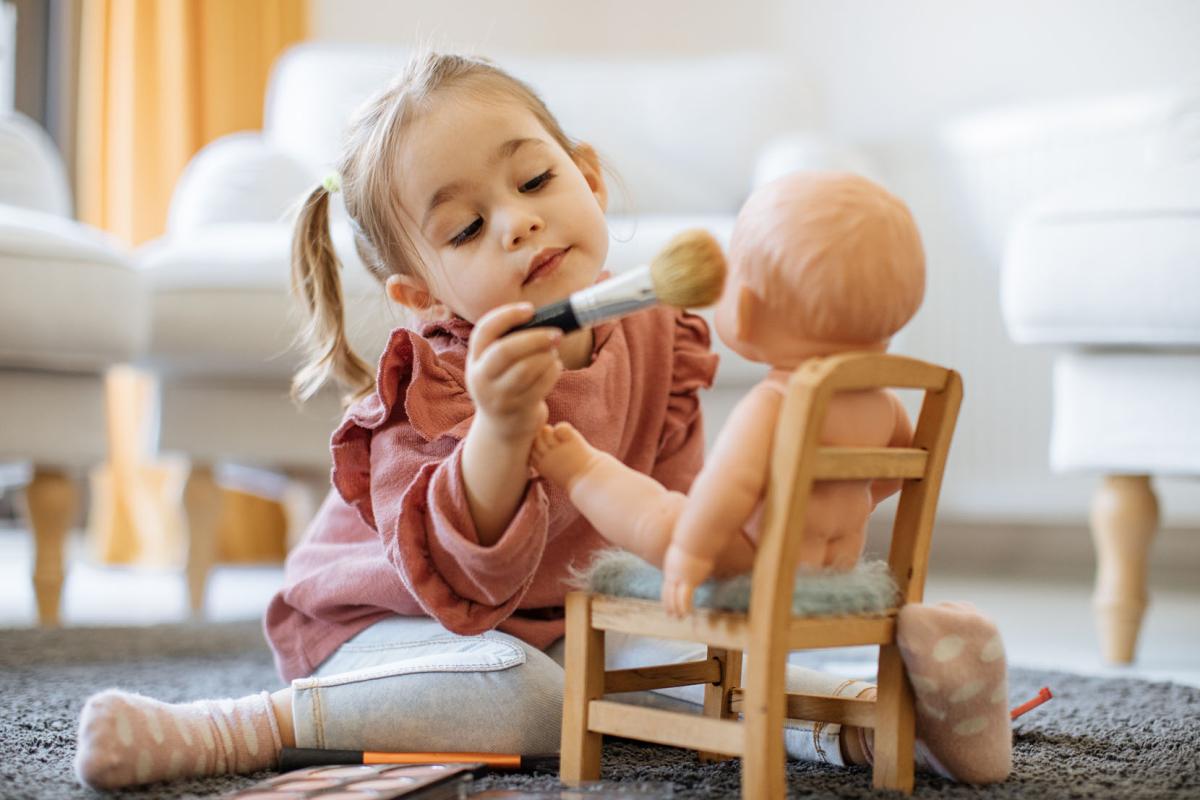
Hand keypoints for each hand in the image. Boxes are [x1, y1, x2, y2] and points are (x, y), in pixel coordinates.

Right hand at [466, 302, 562, 442]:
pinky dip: (553, 371)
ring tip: (554, 351)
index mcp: (475, 359)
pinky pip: (541, 385)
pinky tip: (556, 366)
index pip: (484, 330)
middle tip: (557, 333)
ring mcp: (499, 396)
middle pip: (506, 351)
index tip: (531, 310)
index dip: (507, 316)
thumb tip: (545, 318)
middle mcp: (482, 378)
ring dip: (546, 356)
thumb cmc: (506, 384)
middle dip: (535, 338)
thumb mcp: (495, 365)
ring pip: (526, 369)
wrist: (503, 428)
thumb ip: (509, 343)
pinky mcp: (518, 409)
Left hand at [661, 542, 714, 616]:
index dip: (667, 594)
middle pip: (667, 592)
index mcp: (671, 567)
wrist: (694, 539)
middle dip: (668, 604)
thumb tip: (694, 554)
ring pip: (674, 598)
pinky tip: (686, 614)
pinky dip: (684, 607)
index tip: (667, 601)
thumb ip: (689, 556)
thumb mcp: (688, 550)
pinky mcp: (688, 581)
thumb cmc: (694, 540)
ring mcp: (679, 578)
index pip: (667, 584)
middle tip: (669, 614)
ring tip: (677, 618)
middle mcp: (672, 574)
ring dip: (675, 609)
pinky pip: (684, 598)